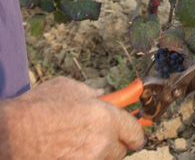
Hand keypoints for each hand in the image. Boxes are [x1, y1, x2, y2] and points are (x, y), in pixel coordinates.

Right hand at [0, 77, 144, 159]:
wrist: (7, 135)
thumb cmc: (36, 108)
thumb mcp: (68, 88)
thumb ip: (92, 93)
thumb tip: (103, 94)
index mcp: (107, 118)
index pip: (136, 133)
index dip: (136, 132)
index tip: (134, 133)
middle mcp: (102, 142)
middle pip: (122, 151)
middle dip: (115, 143)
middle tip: (101, 136)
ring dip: (98, 154)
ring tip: (78, 144)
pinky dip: (83, 159)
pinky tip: (68, 152)